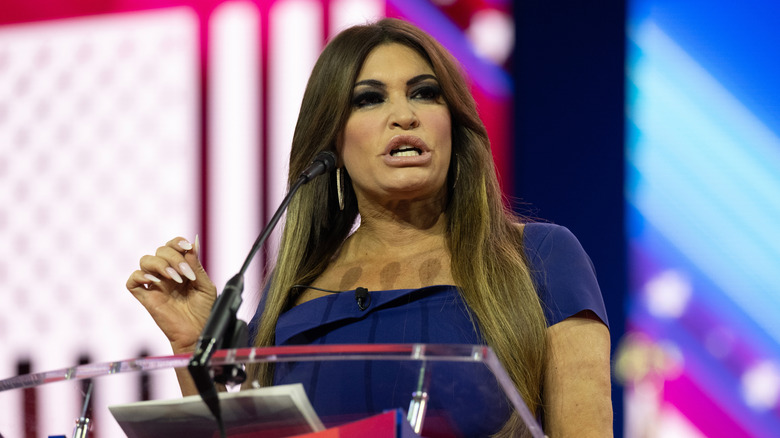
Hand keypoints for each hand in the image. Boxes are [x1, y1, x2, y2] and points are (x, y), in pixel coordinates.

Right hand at [126, 236, 216, 353]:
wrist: (197, 333)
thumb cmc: (204, 311)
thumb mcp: (205, 286)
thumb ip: (196, 265)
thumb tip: (193, 242)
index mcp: (181, 269)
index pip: (172, 246)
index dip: (177, 242)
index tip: (186, 247)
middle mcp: (166, 274)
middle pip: (160, 250)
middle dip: (173, 257)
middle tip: (186, 274)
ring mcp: (155, 285)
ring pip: (145, 261)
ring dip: (160, 264)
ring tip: (174, 278)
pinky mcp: (147, 298)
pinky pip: (132, 282)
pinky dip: (140, 276)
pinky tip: (154, 281)